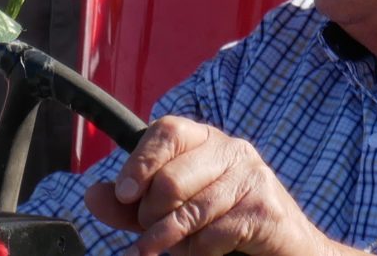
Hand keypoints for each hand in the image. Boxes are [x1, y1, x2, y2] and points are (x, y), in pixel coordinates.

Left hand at [86, 118, 340, 255]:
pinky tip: (203, 251)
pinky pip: (212, 234)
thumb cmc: (222, 223)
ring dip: (169, 240)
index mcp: (206, 140)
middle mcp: (231, 150)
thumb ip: (131, 205)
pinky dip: (198, 252)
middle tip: (150, 236)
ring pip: (190, 211)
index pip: (167, 132)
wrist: (283, 243)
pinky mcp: (264, 209)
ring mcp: (251, 177)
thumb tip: (93, 195)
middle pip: (171, 179)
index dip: (140, 162)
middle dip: (151, 217)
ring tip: (164, 249)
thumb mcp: (167, 212)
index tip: (125, 195)